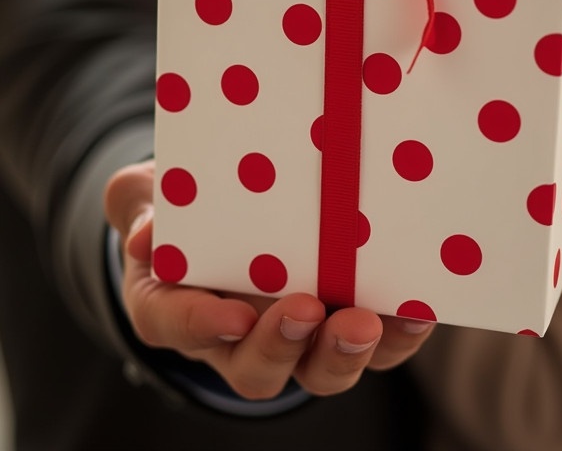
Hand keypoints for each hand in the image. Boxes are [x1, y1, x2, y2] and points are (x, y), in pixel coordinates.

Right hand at [104, 161, 434, 399]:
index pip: (177, 325)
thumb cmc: (182, 205)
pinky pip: (374, 345)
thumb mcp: (150, 194)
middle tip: (306, 312)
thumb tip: (148, 235)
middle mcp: (236, 336)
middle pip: (256, 368)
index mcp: (176, 303)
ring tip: (366, 323)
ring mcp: (295, 334)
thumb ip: (144, 209)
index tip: (230, 316)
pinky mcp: (344, 321)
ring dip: (344, 351)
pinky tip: (416, 310)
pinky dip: (396, 333)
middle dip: (283, 345)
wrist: (227, 208)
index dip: (201, 326)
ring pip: (318, 368)